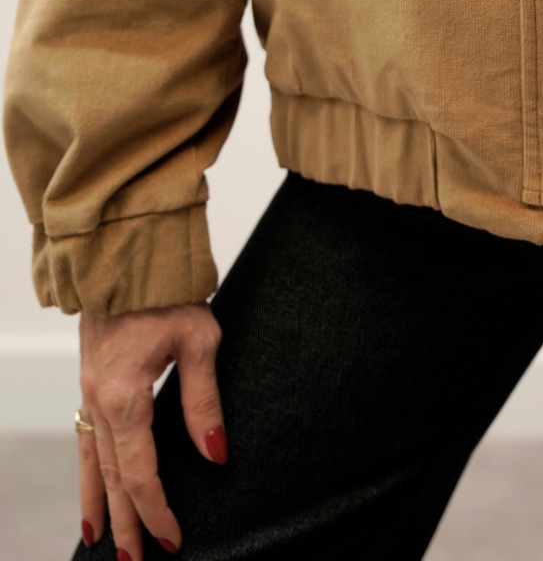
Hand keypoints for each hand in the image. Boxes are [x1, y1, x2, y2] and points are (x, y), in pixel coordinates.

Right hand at [78, 301, 226, 556]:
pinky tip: (92, 488)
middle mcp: (100, 401)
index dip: (157, 510)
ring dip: (99, 504)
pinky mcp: (91, 381)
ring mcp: (90, 391)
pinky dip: (87, 471)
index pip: (141, 472)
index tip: (172, 539)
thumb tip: (215, 455)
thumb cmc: (169, 292)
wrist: (129, 254)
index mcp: (126, 396)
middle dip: (127, 522)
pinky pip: (85, 438)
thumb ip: (204, 403)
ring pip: (91, 462)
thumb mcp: (200, 342)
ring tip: (104, 542)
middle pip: (112, 477)